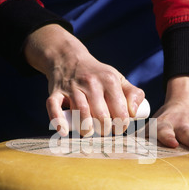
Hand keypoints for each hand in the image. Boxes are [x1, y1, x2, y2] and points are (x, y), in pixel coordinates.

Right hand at [23, 24, 144, 135]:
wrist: (68, 58)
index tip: (118, 128)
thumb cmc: (97, 75)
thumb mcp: (118, 79)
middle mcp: (91, 83)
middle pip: (102, 116)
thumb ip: (133, 94)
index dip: (121, 125)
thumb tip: (135, 113)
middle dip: (105, 130)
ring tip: (89, 131)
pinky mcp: (55, 93)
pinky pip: (54, 107)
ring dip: (86, 129)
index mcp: (110, 81)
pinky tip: (63, 131)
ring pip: (82, 113)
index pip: (120, 112)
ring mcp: (72, 88)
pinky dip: (58, 120)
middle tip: (104, 130)